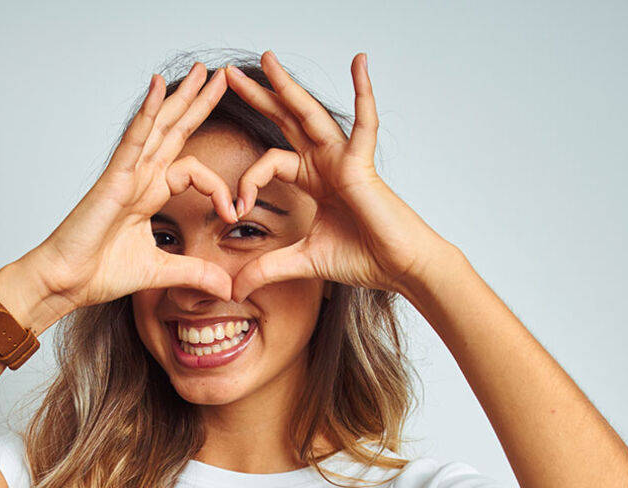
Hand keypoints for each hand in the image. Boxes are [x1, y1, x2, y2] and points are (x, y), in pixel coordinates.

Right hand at [24, 63, 245, 312]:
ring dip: (181, 97)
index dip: (220, 188)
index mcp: (149, 194)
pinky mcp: (114, 178)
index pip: (194, 171)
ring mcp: (126, 174)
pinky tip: (159, 86)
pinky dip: (147, 112)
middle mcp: (140, 177)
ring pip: (159, 126)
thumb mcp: (161, 272)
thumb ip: (195, 273)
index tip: (234, 214)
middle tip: (222, 76)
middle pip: (175, 131)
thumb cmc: (98, 274)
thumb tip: (228, 288)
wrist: (65, 282)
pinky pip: (134, 139)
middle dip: (199, 103)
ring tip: (201, 70)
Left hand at [223, 53, 444, 300]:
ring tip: (268, 59)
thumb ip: (267, 269)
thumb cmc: (363, 257)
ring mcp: (343, 158)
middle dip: (257, 97)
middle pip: (285, 121)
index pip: (268, 161)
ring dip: (288, 86)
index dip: (246, 183)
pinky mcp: (362, 163)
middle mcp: (325, 161)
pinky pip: (365, 122)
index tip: (234, 211)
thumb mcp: (304, 261)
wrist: (398, 266)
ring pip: (309, 114)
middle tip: (228, 75)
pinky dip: (363, 92)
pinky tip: (359, 62)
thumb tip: (235, 288)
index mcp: (312, 178)